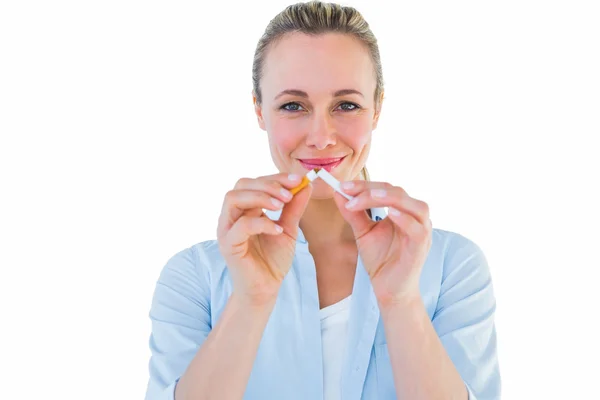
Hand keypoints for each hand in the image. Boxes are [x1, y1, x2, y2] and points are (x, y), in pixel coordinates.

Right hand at [217, 173, 312, 305]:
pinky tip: (277, 229)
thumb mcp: (288, 229)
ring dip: (260, 197)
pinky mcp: (229, 245)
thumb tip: (305, 184)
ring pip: (234, 198)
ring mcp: (227, 229)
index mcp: (244, 209)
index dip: (276, 178)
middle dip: (268, 184)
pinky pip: (241, 225)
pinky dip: (261, 223)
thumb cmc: (273, 260)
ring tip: (281, 205)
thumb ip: (294, 207)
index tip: (298, 179)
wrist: (266, 289)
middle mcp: (232, 216)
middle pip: (242, 184)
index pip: (255, 182)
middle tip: (289, 194)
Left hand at [332, 180, 432, 304]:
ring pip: (414, 206)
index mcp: (402, 210)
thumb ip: (353, 213)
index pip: (385, 189)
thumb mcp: (363, 232)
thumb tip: (338, 192)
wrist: (388, 289)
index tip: (342, 186)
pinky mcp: (421, 247)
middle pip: (398, 192)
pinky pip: (418, 229)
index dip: (364, 185)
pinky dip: (405, 219)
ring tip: (369, 196)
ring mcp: (421, 231)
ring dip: (391, 198)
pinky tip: (390, 213)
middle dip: (372, 189)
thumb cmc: (380, 260)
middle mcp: (415, 217)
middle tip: (349, 191)